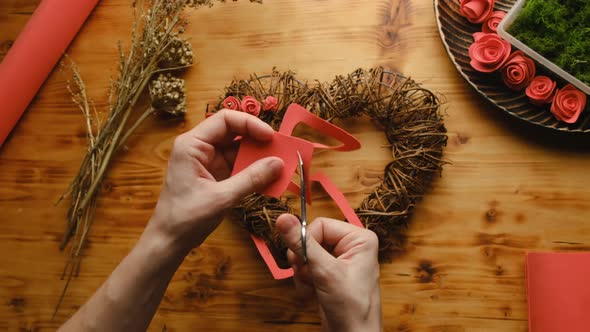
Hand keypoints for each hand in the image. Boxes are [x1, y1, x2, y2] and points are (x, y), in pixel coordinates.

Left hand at [148, 110, 283, 253]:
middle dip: (258, 141)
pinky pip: (239, 166)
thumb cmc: (186, 218)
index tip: (270, 137)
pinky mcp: (216, 175)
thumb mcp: (221, 198)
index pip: (225, 120)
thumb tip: (278, 163)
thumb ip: (250, 179)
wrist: (169, 241)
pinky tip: (269, 179)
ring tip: (279, 167)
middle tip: (281, 151)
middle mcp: (200, 148)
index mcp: (192, 145)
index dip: (250, 124)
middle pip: (235, 133)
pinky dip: (254, 172)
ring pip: (239, 150)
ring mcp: (208, 162)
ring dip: (259, 158)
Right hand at [276, 214, 381, 331]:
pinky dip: (305, 281)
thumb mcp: (324, 271)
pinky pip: (307, 268)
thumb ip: (302, 243)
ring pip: (306, 255)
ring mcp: (340, 261)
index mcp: (359, 238)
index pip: (320, 224)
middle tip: (308, 274)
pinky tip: (314, 293)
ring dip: (303, 273)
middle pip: (312, 239)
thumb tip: (283, 218)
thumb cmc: (352, 307)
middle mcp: (351, 247)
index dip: (307, 241)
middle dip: (305, 260)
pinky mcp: (330, 275)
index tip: (303, 260)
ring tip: (314, 287)